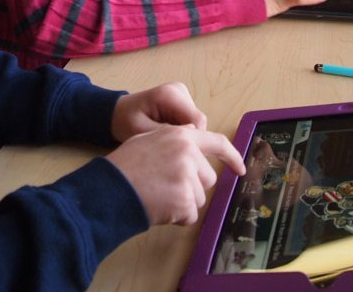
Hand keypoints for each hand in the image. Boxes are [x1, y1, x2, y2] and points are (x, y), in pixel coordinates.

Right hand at [106, 125, 245, 224]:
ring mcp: (188, 177)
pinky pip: (190, 215)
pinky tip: (159, 208)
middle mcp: (189, 153)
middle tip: (165, 186)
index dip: (232, 157)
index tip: (240, 169)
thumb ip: (175, 139)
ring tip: (159, 196)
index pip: (218, 143)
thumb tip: (195, 138)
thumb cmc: (125, 165)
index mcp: (181, 136)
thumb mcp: (149, 139)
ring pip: (199, 198)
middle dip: (192, 186)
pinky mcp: (185, 200)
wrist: (111, 187)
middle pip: (207, 178)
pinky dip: (177, 217)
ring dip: (183, 202)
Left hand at [111, 82, 206, 141]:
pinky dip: (182, 132)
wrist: (117, 112)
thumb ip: (165, 133)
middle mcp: (180, 90)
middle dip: (187, 138)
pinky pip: (191, 122)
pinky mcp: (183, 101)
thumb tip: (192, 135)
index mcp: (170, 94)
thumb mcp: (140, 131)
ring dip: (184, 135)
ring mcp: (183, 94)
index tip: (177, 151)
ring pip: (196, 124)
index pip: (197, 120)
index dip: (193, 139)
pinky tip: (167, 135)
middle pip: (198, 122)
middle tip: (167, 148)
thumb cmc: (125, 121)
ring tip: (164, 140)